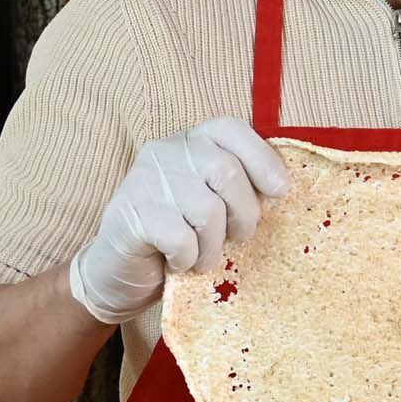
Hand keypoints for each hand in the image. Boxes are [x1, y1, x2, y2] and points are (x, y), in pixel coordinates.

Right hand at [68, 117, 289, 324]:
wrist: (117, 272)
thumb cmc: (178, 237)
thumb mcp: (213, 204)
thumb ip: (238, 187)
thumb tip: (283, 187)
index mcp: (190, 142)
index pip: (230, 129)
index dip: (262, 158)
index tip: (281, 192)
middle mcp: (166, 152)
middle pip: (226, 172)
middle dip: (243, 215)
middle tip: (237, 239)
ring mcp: (144, 181)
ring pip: (207, 210)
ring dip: (213, 246)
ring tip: (202, 256)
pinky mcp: (130, 215)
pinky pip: (182, 238)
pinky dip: (188, 259)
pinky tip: (176, 261)